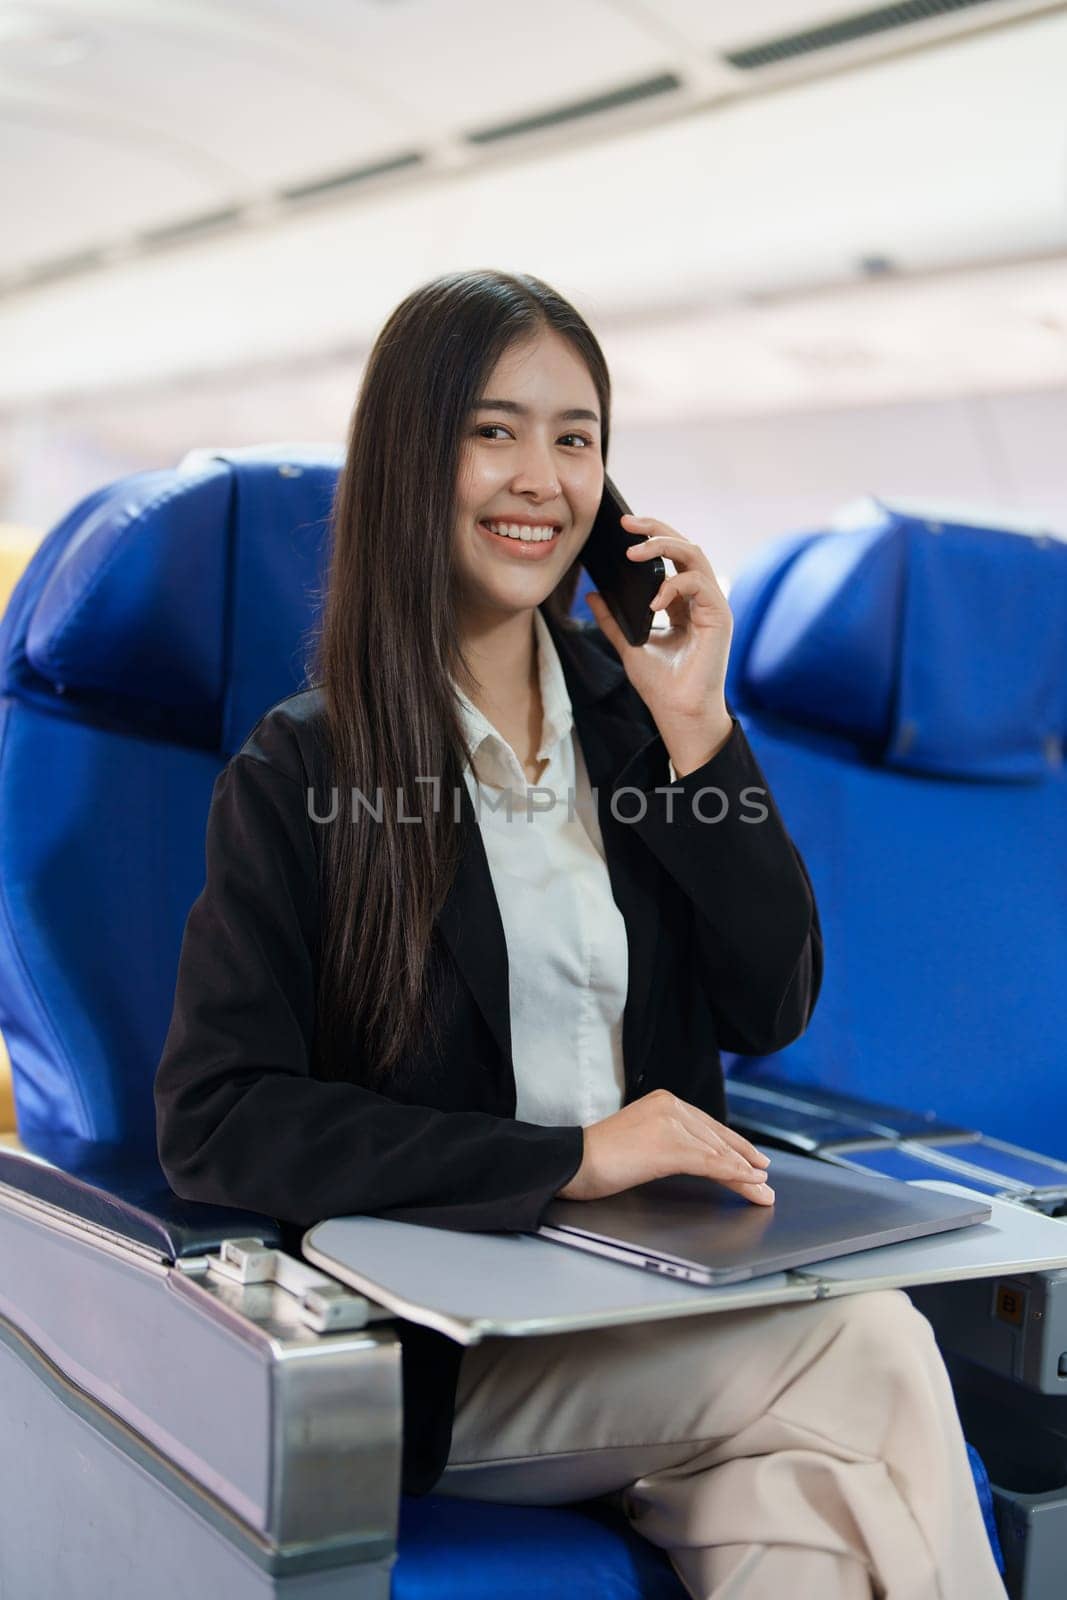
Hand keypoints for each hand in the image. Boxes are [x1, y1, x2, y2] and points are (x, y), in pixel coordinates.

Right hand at [556, 1089, 774, 1205]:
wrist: (573, 1162)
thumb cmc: (598, 1159)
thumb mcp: (640, 1142)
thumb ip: (669, 1142)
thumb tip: (702, 1160)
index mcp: (663, 1101)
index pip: (708, 1126)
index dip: (734, 1146)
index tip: (753, 1161)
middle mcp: (669, 1105)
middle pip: (717, 1138)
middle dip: (744, 1161)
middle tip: (765, 1180)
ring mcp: (670, 1122)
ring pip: (718, 1152)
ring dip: (745, 1174)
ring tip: (763, 1191)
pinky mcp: (668, 1144)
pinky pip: (709, 1162)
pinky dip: (733, 1174)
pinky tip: (749, 1183)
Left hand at [585, 516, 733, 749]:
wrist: (679, 714)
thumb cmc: (660, 686)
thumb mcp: (629, 644)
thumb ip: (613, 619)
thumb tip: (593, 595)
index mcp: (683, 604)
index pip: (671, 558)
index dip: (650, 538)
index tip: (622, 529)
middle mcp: (701, 599)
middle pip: (685, 547)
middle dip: (656, 530)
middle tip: (627, 523)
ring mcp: (712, 606)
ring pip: (694, 556)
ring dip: (663, 547)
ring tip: (634, 552)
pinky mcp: (720, 616)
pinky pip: (698, 583)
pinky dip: (673, 585)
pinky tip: (653, 602)